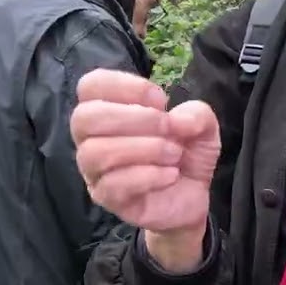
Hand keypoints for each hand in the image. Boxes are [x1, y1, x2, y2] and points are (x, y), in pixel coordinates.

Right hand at [71, 69, 220, 270]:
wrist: (193, 196)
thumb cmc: (185, 152)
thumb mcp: (201, 126)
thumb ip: (196, 114)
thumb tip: (178, 120)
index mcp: (106, 110)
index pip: (91, 85)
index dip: (124, 86)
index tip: (160, 100)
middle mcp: (91, 138)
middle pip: (84, 118)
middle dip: (134, 118)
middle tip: (168, 128)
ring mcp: (94, 171)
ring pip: (95, 153)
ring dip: (143, 149)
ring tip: (174, 154)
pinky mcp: (106, 198)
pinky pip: (112, 184)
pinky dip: (148, 176)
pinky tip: (170, 175)